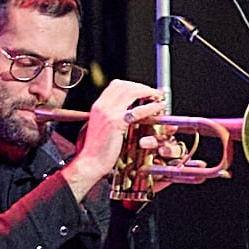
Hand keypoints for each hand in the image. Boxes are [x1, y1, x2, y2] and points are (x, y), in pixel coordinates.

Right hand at [62, 77, 164, 201]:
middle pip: (125, 86)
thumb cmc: (97, 151)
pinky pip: (138, 110)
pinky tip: (159, 108)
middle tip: (155, 93)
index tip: (144, 91)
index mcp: (98, 106)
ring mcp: (108, 112)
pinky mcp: (115, 122)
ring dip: (148, 92)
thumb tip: (128, 113)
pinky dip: (151, 107)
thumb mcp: (102, 128)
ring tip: (158, 98)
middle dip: (142, 87)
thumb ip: (112, 117)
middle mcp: (101, 106)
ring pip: (131, 92)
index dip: (133, 86)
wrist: (90, 163)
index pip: (116, 85)